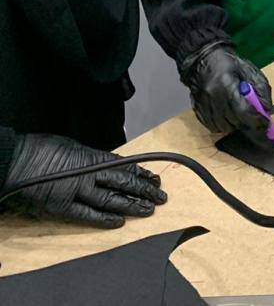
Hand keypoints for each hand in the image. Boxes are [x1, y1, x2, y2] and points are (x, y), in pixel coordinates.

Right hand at [1, 134, 166, 228]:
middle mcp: (89, 174)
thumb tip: (101, 163)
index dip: (142, 174)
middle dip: (144, 190)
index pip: (125, 166)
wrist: (16, 161)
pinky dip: (104, 219)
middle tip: (161, 196)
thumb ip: (89, 158)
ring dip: (132, 205)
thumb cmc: (41, 149)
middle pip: (124, 183)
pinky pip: (88, 214)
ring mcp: (77, 191)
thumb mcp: (72, 147)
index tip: (154, 179)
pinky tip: (119, 222)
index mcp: (92, 157)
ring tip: (148, 210)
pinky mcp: (63, 207)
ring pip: (112, 199)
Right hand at [178, 41, 272, 133]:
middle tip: (257, 123)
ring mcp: (203, 105)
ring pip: (223, 127)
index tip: (266, 125)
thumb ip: (261, 89)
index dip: (257, 121)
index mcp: (227, 84)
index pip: (244, 110)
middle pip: (234, 122)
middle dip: (248, 124)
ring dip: (235, 125)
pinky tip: (229, 118)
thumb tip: (266, 109)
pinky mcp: (197, 110)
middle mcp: (214, 97)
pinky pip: (212, 126)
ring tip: (241, 117)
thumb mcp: (250, 70)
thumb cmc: (229, 63)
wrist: (203, 59)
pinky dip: (223, 125)